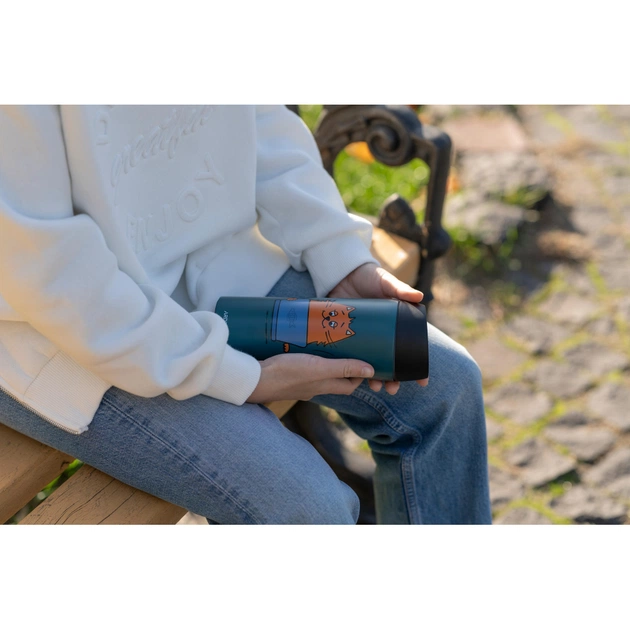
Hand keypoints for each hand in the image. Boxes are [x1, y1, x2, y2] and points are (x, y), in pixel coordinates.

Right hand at [246, 353, 374, 403]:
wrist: (255, 379)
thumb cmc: (287, 373)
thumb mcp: (319, 368)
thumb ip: (343, 368)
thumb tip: (371, 371)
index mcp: (325, 386)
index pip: (350, 385)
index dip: (360, 374)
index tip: (364, 358)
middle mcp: (315, 387)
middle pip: (336, 378)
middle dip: (344, 365)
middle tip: (347, 345)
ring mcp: (300, 383)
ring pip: (319, 372)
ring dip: (325, 360)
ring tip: (327, 342)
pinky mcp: (287, 375)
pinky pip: (304, 367)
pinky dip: (308, 358)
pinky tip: (304, 345)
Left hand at [328, 262, 429, 393]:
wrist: (341, 272)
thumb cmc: (368, 277)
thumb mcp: (385, 282)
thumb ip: (399, 288)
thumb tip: (419, 296)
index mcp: (396, 325)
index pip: (410, 350)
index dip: (418, 367)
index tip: (423, 383)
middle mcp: (381, 335)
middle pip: (391, 362)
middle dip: (393, 379)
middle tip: (392, 389)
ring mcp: (363, 338)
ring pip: (371, 363)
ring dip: (374, 378)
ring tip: (374, 386)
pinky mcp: (345, 337)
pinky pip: (350, 357)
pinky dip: (352, 369)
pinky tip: (353, 379)